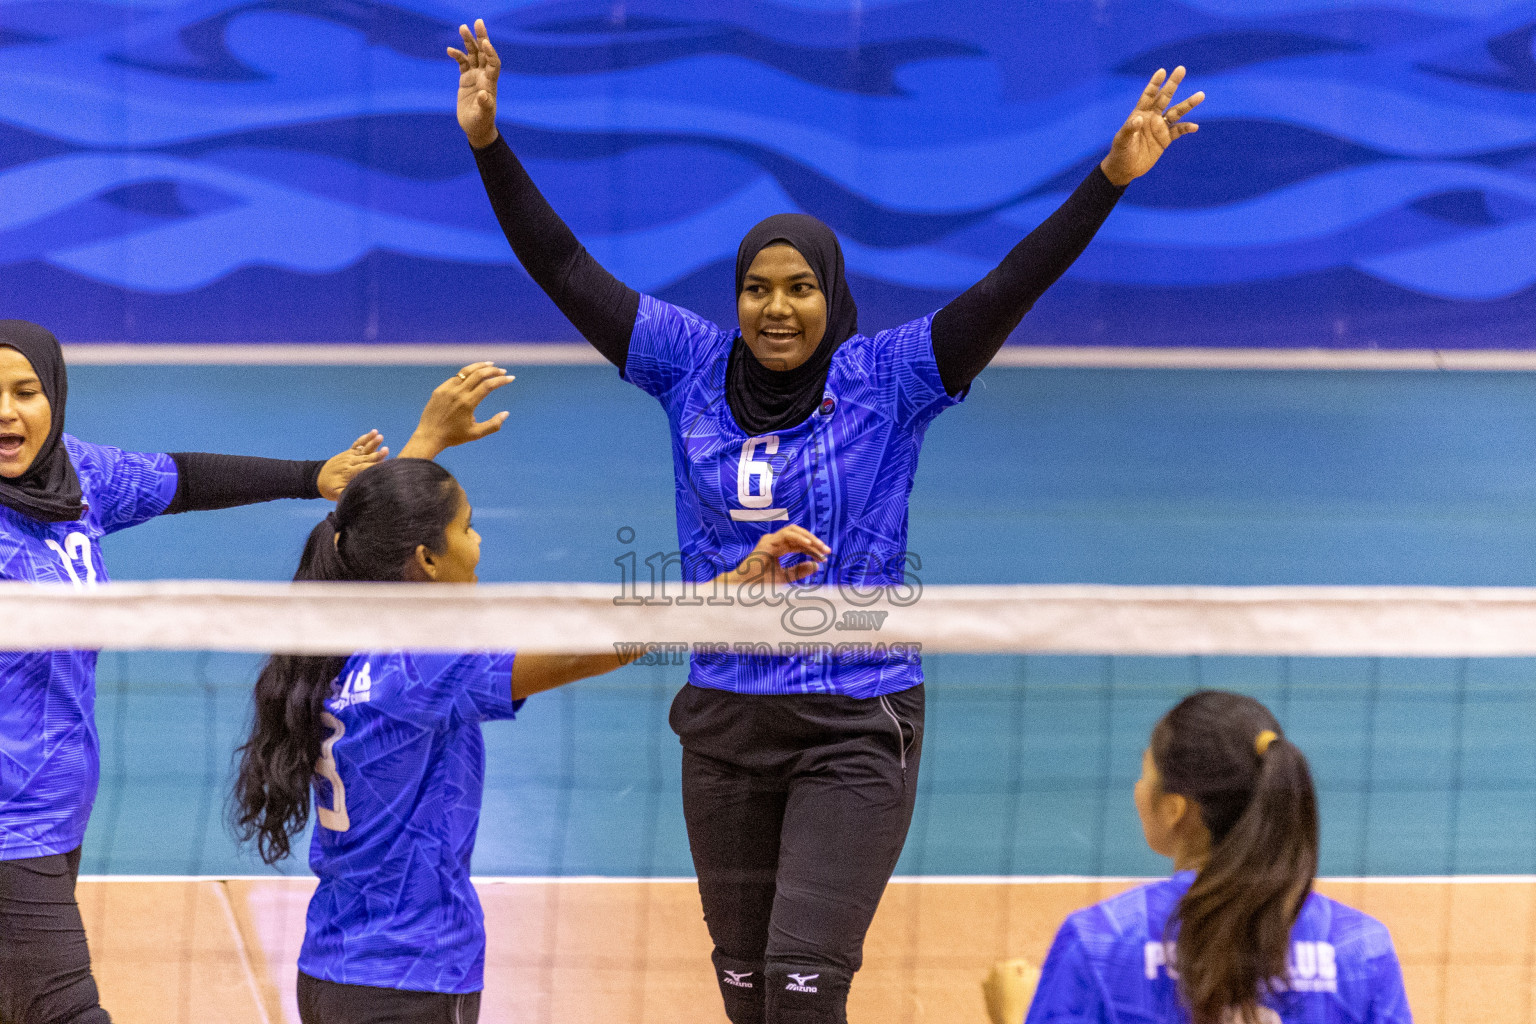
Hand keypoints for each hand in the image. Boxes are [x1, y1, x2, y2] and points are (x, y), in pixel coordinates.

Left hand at [317, 430, 387, 499]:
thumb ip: (346, 493)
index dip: (372, 467)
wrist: (318, 478)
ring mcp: (349, 456)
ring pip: (362, 448)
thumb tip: (358, 494)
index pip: (362, 469)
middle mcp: (349, 462)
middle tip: (387, 450)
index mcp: (347, 473)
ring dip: (372, 442)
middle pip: (365, 457)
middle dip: (376, 454)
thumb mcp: (336, 494)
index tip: (383, 465)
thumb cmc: (330, 488)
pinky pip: (358, 444)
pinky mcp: (349, 452)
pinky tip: (374, 432)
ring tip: (380, 436)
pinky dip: (365, 438)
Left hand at [400, 362, 514, 458]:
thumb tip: (506, 413)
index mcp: (468, 403)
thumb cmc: (454, 436)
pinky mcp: (440, 389)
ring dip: (480, 366)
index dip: (501, 380)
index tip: (511, 378)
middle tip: (503, 371)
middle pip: (479, 374)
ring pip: (466, 371)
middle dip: (493, 370)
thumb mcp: (476, 434)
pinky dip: (467, 374)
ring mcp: (447, 389)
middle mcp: (457, 393)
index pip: (488, 385)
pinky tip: (474, 374)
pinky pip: (456, 377)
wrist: (429, 436)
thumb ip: (493, 425)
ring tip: (490, 364)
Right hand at [449, 19, 500, 148]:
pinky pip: (462, 63)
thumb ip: (484, 106)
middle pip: (484, 53)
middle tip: (478, 22)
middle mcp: (484, 76)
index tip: (485, 43)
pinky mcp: (466, 79)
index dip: (490, 53)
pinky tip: (450, 50)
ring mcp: (475, 76)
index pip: (493, 63)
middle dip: (481, 37)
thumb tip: (484, 95)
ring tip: (462, 27)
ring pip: (473, 54)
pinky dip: (457, 55)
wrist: (476, 128)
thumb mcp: (483, 115)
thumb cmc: (481, 123)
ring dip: (469, 41)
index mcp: (490, 83)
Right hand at [716, 525, 830, 589]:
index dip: (813, 549)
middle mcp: (774, 541)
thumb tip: (816, 565)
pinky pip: (786, 535)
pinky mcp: (767, 543)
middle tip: (827, 551)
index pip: (799, 544)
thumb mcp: (785, 577)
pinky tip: (809, 545)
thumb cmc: (760, 583)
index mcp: (778, 548)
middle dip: (814, 541)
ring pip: (793, 531)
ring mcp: (770, 540)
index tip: (824, 558)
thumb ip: (799, 571)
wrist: (744, 588)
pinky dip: (799, 538)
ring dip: (809, 538)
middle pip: (798, 535)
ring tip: (821, 547)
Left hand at [1100, 66, 1203, 186]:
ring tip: (1201, 95)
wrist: (1125, 168)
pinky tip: (1194, 127)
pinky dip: (1186, 128)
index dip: (1155, 84)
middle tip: (1181, 69)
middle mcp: (1151, 117)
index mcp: (1140, 114)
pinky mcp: (1165, 139)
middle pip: (1164, 98)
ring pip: (1176, 112)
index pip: (1148, 95)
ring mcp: (1160, 127)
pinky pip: (1178, 131)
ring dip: (1188, 104)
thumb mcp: (1122, 141)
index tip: (1162, 71)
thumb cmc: (1120, 152)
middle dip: (1173, 84)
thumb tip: (1138, 119)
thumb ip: (1130, 129)